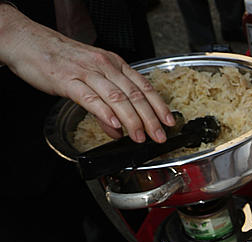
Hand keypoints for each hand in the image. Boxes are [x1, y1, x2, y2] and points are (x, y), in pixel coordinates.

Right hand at [0, 4, 174, 142]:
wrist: (28, 42)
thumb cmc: (61, 59)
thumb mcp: (91, 77)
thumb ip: (107, 103)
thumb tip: (120, 129)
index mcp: (114, 64)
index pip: (144, 86)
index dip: (159, 106)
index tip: (170, 123)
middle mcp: (105, 66)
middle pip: (135, 94)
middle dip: (150, 119)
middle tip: (159, 136)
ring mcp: (87, 72)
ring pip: (117, 97)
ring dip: (131, 120)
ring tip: (139, 137)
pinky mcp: (68, 80)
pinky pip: (91, 98)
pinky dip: (105, 113)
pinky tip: (115, 126)